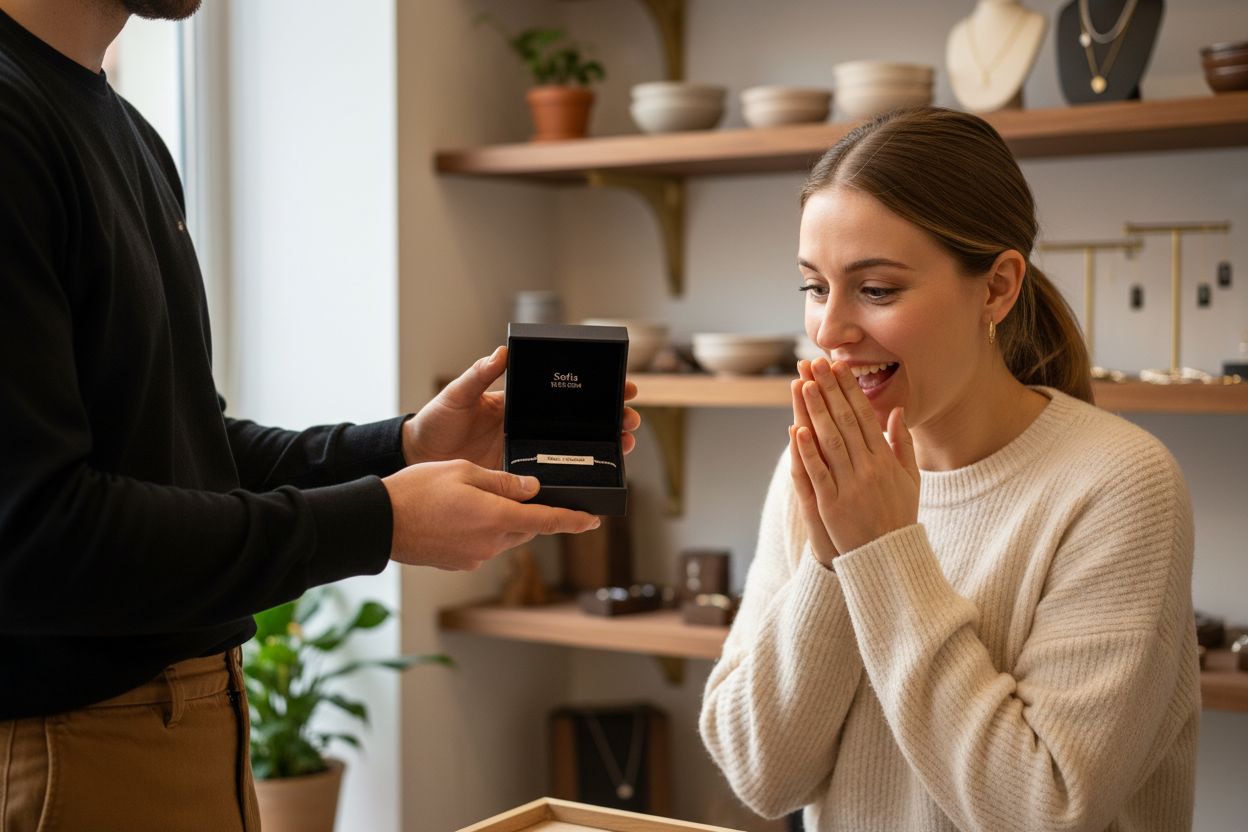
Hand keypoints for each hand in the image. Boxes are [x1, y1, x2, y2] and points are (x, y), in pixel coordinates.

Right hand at [382, 459, 600, 570]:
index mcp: (496, 517)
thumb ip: (501, 481)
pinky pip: (484, 544)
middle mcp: (490, 543)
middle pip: (526, 527)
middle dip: (530, 512)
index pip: (546, 520)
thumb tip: (531, 489)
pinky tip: (461, 514)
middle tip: (522, 493)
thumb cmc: (416, 491)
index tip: (594, 521)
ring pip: (505, 536)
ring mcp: (475, 556)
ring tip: (478, 498)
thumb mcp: (462, 471)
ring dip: (504, 520)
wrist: (378, 523)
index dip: (573, 521)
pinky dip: (483, 529)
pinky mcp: (460, 562)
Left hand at [403, 346, 641, 467]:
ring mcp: (525, 452)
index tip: (621, 387)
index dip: (593, 391)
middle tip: (631, 420)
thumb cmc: (437, 420)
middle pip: (577, 424)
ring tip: (625, 445)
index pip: (562, 395)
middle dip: (608, 421)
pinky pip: (550, 477)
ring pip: (571, 450)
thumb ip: (478, 376)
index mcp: (517, 403)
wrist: (418, 457)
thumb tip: (499, 353)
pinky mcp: (517, 476)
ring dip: (601, 447)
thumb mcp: (457, 394)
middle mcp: (527, 426)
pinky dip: (574, 477)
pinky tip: (594, 477)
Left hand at [790, 358, 919, 563]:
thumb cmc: (899, 516)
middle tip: (814, 364)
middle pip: (845, 421)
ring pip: (830, 441)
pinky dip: (808, 451)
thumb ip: (904, 444)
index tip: (838, 366)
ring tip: (802, 385)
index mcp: (886, 460)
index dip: (849, 389)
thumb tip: (897, 412)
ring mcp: (850, 486)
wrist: (890, 557)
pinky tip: (797, 430)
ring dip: (816, 411)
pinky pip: (818, 473)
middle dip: (828, 390)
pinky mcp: (832, 504)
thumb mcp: (911, 479)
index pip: (865, 415)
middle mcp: (869, 468)